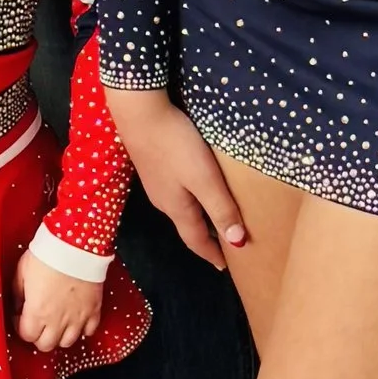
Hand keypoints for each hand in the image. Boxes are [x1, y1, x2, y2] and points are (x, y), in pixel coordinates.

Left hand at [16, 248, 103, 353]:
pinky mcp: (93, 310)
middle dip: (39, 337)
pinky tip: (76, 319)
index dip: (21, 328)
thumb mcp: (21, 272)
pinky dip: (82, 329)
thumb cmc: (47, 255)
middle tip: (37, 323)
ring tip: (56, 322)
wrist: (75, 244)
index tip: (21, 317)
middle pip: (46, 345)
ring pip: (67, 342)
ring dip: (60, 335)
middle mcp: (57, 320)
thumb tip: (17, 306)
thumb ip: (17, 294)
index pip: (26, 336)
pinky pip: (89, 331)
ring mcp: (78, 317)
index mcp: (37, 312)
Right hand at [107, 87, 247, 267]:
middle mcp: (164, 200)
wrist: (139, 112)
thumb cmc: (176, 146)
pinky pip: (176, 192)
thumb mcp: (204, 179)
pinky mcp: (152, 164)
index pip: (196, 240)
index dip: (212, 253)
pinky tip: (196, 186)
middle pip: (188, 226)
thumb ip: (221, 209)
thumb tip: (237, 243)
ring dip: (199, 216)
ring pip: (181, 208)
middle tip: (226, 242)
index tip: (226, 266)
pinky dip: (191, 198)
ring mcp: (155, 182)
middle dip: (206, 237)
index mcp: (177, 208)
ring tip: (216, 216)